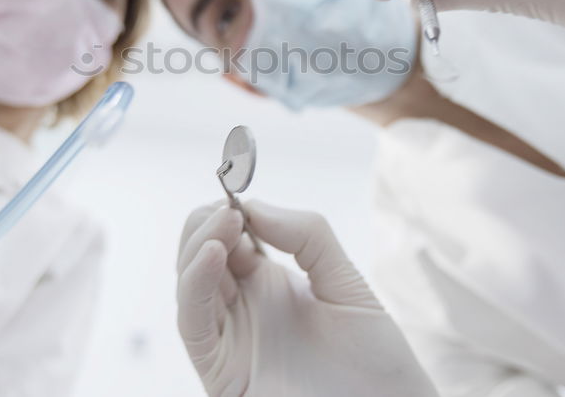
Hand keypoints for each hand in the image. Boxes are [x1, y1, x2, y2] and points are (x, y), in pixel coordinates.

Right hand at [176, 201, 436, 396]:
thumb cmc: (375, 360)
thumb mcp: (347, 283)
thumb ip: (308, 236)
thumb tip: (256, 204)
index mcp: (270, 284)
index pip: (230, 238)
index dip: (228, 211)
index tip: (237, 194)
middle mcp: (244, 308)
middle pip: (201, 256)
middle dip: (207, 225)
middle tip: (229, 210)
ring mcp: (230, 338)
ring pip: (189, 284)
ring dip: (198, 246)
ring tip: (224, 224)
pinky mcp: (220, 370)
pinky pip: (193, 323)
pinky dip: (195, 284)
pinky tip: (214, 256)